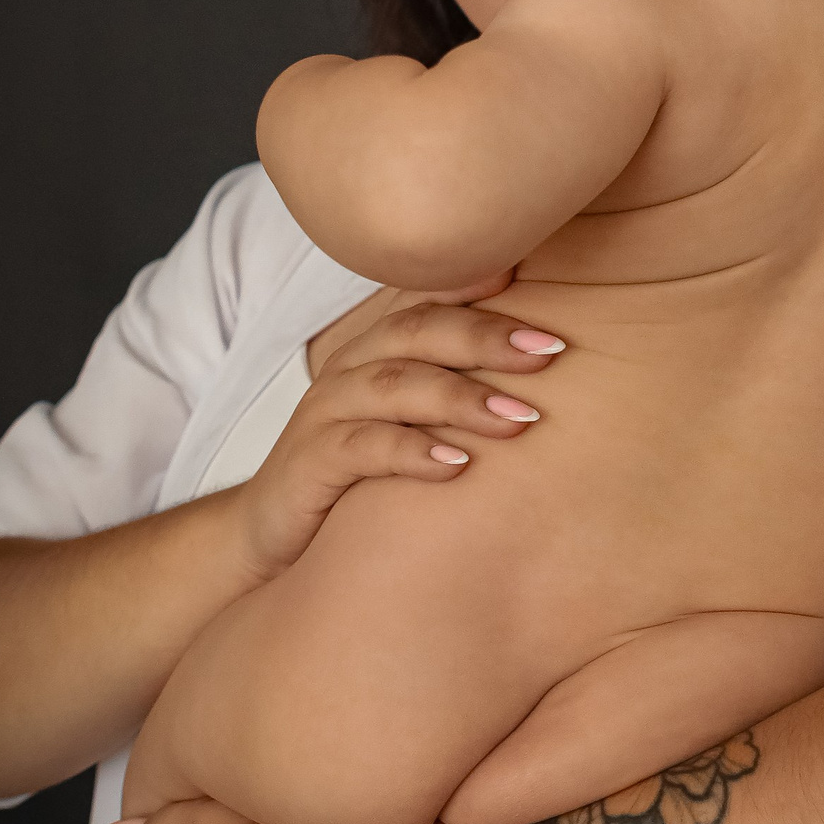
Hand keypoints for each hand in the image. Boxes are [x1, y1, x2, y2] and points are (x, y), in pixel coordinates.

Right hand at [226, 287, 565, 585]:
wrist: (273, 531)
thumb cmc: (361, 470)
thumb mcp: (411, 418)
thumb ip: (459, 381)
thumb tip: (547, 360)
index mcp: (378, 346)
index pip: (430, 300)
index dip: (483, 291)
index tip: (545, 294)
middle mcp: (351, 367)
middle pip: (418, 332)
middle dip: (486, 338)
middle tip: (549, 353)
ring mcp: (326, 411)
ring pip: (395, 385)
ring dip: (461, 397)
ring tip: (519, 418)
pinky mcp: (310, 462)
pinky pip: (364, 447)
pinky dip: (413, 452)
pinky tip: (458, 464)